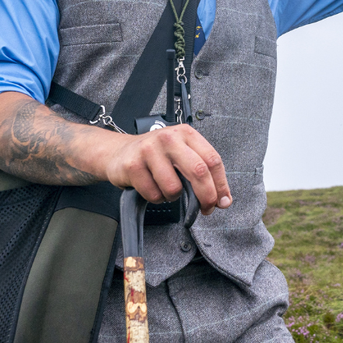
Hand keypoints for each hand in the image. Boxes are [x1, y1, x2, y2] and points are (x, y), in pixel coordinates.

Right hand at [104, 124, 231, 215]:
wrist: (118, 152)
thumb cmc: (155, 156)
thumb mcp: (181, 154)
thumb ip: (202, 171)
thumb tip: (223, 199)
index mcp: (186, 134)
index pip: (212, 160)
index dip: (221, 184)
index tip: (223, 201)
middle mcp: (169, 138)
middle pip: (199, 171)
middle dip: (206, 196)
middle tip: (206, 208)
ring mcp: (149, 150)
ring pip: (174, 188)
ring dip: (173, 197)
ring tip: (166, 189)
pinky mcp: (133, 165)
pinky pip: (154, 194)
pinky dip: (156, 198)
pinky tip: (151, 187)